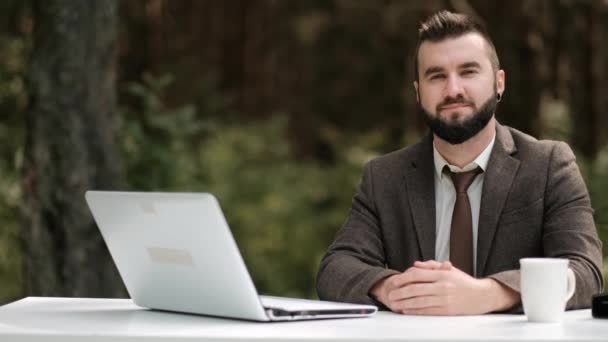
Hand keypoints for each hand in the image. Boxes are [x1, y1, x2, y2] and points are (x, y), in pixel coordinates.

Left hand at [370, 262, 518, 314]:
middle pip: (416, 289)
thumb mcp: (449, 269)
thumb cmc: (464, 282)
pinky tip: (407, 310)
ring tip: (395, 304)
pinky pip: (428, 311)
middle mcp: (442, 286)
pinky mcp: (447, 310)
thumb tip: (415, 265)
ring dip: (405, 303)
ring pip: (420, 301)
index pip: (418, 275)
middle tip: (390, 294)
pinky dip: (415, 311)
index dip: (403, 278)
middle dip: (400, 292)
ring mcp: (444, 299)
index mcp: (442, 274)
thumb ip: (431, 266)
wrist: (482, 295)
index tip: (393, 281)